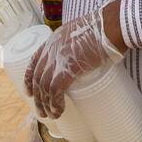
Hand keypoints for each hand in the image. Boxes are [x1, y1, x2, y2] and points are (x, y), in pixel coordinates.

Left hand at [25, 4, 125, 118]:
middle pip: (37, 76)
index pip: (35, 60)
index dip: (29, 77)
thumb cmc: (105, 28)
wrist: (112, 25)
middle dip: (37, 96)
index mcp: (55, 39)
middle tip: (41, 110)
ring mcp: (59, 58)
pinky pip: (55, 90)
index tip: (29, 90)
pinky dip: (55, 103)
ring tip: (50, 115)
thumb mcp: (83, 32)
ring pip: (44, 86)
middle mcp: (52, 49)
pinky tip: (57, 111)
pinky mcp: (68, 68)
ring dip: (45, 103)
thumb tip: (84, 57)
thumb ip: (79, 44)